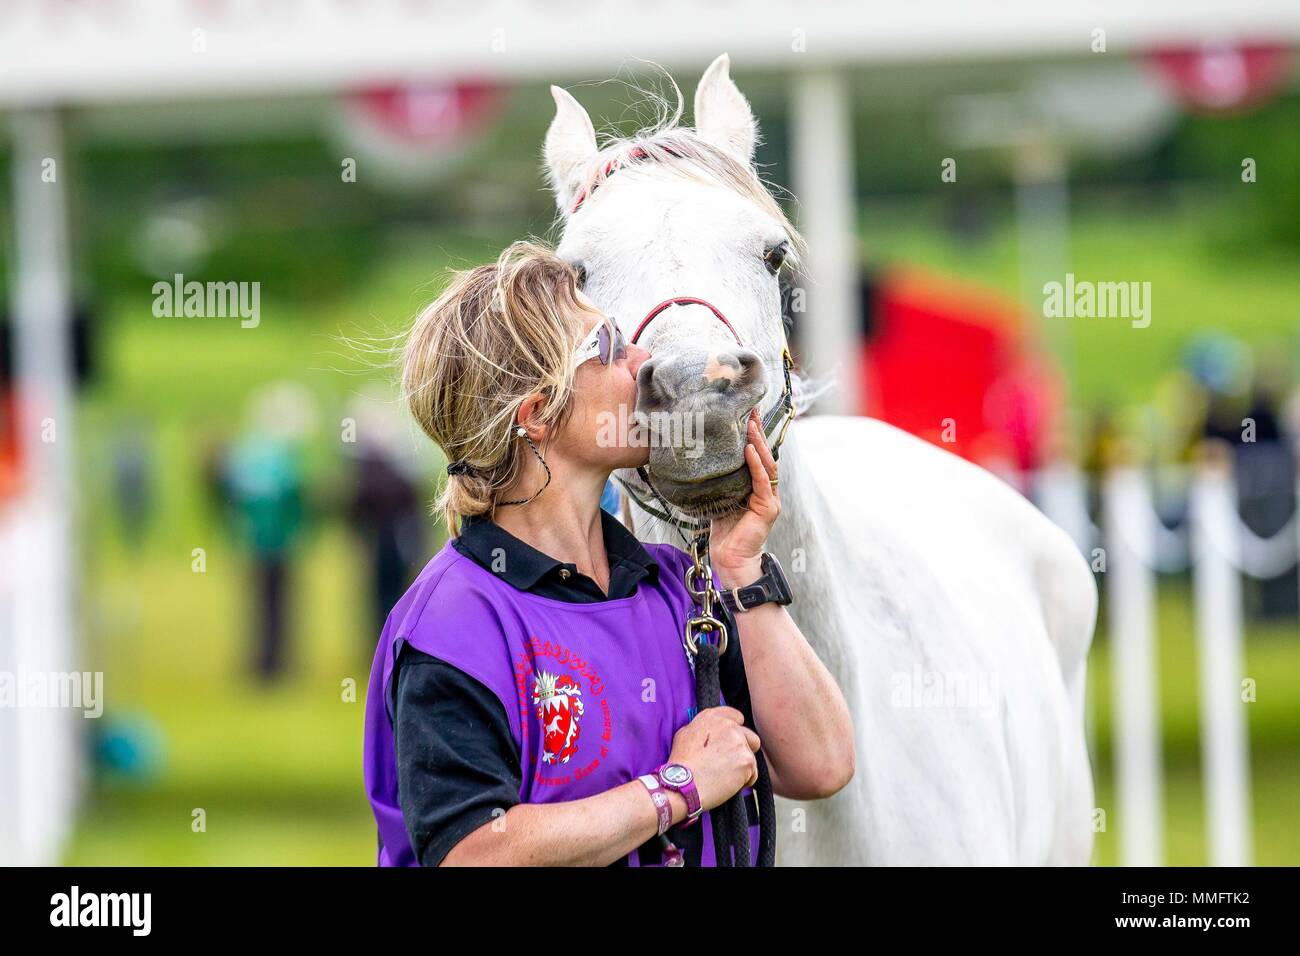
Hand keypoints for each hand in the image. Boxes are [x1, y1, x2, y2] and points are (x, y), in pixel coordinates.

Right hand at [667, 706, 760, 810]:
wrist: (683, 784)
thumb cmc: (681, 764)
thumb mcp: (685, 734)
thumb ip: (702, 728)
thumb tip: (711, 732)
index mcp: (712, 717)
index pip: (736, 716)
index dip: (735, 731)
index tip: (730, 743)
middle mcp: (729, 726)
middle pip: (750, 738)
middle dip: (743, 750)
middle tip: (729, 763)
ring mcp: (739, 743)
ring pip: (751, 757)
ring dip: (742, 767)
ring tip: (724, 777)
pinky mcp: (747, 761)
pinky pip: (752, 773)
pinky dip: (744, 781)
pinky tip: (728, 785)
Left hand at [709, 408, 779, 588]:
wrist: (730, 560)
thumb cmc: (723, 534)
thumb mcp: (718, 500)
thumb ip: (717, 482)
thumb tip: (697, 462)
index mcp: (755, 487)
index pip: (756, 455)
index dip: (752, 435)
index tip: (745, 413)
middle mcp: (765, 489)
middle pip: (764, 454)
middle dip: (758, 431)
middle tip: (750, 409)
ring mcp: (770, 498)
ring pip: (767, 464)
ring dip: (758, 442)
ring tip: (750, 424)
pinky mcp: (768, 507)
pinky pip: (762, 480)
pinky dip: (756, 464)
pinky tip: (750, 449)